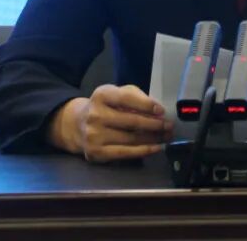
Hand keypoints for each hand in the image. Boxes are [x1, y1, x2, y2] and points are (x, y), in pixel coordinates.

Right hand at [48, 85, 173, 162]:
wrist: (78, 125)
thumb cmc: (105, 107)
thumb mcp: (116, 94)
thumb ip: (135, 97)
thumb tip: (157, 110)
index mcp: (102, 95)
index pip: (127, 98)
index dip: (147, 105)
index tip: (162, 111)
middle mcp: (95, 114)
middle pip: (132, 121)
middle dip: (155, 124)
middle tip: (169, 126)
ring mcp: (94, 135)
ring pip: (131, 138)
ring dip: (153, 138)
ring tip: (166, 136)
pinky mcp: (96, 152)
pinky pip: (125, 153)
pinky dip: (144, 151)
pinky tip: (156, 148)